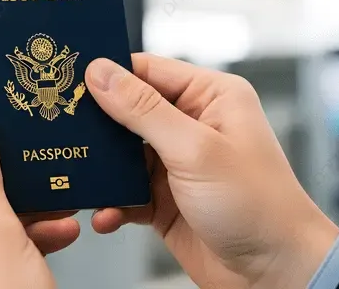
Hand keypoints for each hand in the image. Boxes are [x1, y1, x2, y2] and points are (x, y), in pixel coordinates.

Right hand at [85, 54, 338, 288]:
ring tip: (78, 172)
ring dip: (101, 167)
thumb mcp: (195, 149)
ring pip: (120, 153)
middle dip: (97, 123)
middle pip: (128, 109)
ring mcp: (176, 162)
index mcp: (210, 97)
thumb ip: (143, 110)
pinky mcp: (163, 197)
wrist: (275, 275)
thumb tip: (102, 73)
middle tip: (63, 126)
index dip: (109, 74)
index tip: (71, 80)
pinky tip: (105, 212)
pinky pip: (124, 191)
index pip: (148, 70)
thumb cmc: (259, 207)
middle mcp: (192, 124)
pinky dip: (112, 202)